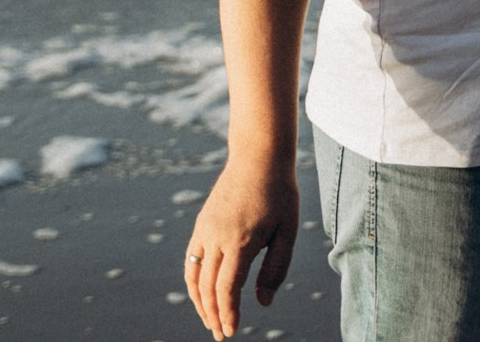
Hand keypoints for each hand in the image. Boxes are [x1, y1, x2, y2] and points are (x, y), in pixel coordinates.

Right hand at [183, 160, 298, 339]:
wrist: (258, 156)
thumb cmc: (279, 192)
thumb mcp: (288, 231)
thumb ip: (276, 268)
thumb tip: (263, 303)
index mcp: (241, 241)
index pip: (227, 288)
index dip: (227, 313)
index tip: (230, 331)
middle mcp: (217, 237)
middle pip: (208, 287)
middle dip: (213, 315)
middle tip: (221, 336)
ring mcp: (205, 230)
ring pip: (194, 276)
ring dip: (199, 302)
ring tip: (209, 320)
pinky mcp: (201, 224)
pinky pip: (191, 259)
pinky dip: (194, 281)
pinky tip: (203, 293)